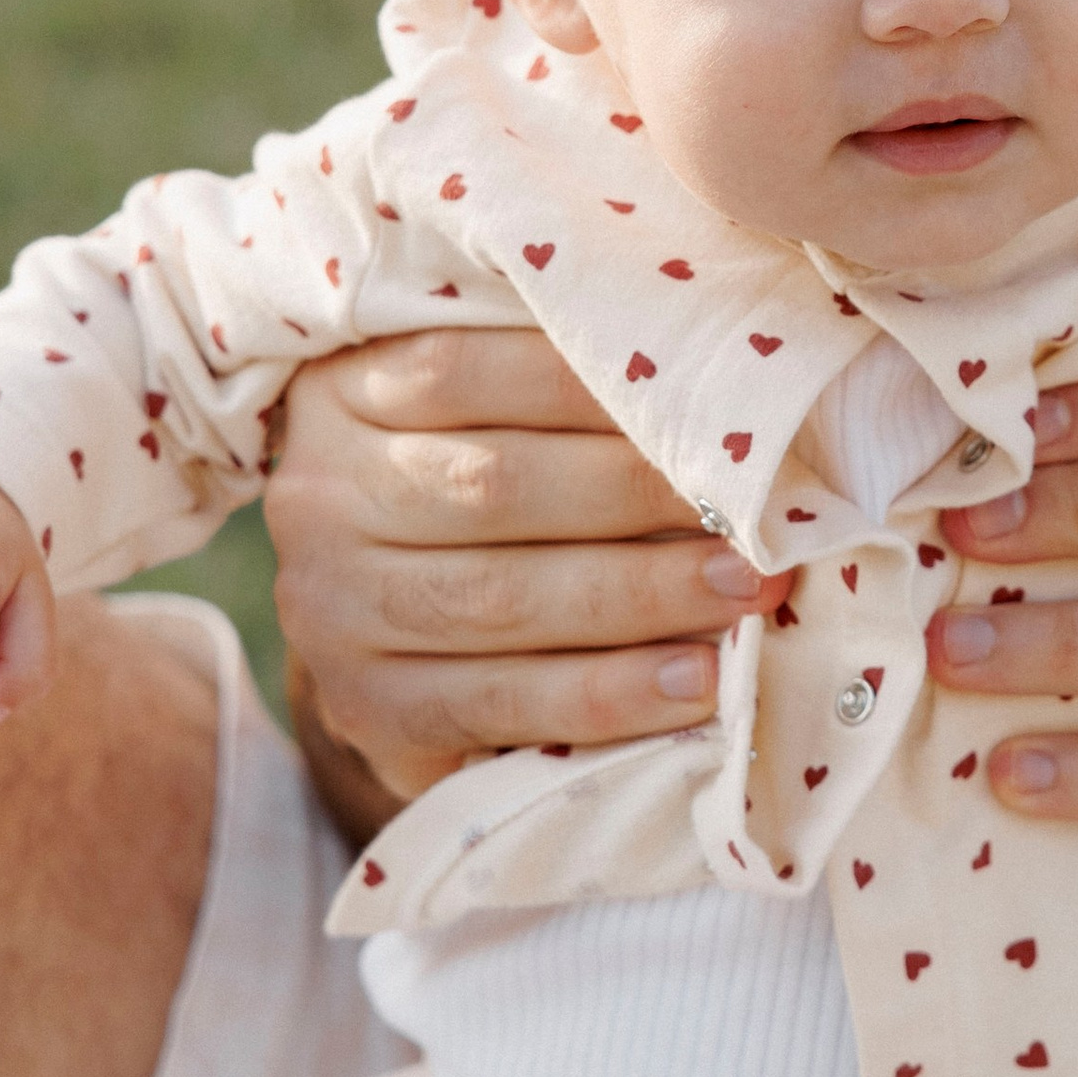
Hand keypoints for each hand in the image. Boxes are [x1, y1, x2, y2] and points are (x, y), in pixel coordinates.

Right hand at [267, 328, 790, 808]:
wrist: (402, 639)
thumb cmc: (488, 492)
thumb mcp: (495, 415)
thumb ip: (569, 386)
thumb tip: (725, 384)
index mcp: (343, 392)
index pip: (464, 368)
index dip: (594, 383)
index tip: (713, 399)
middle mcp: (317, 497)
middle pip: (491, 487)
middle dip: (640, 497)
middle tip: (760, 511)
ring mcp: (328, 610)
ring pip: (498, 599)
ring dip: (642, 597)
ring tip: (748, 591)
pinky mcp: (364, 708)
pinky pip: (497, 703)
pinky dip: (607, 694)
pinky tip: (695, 683)